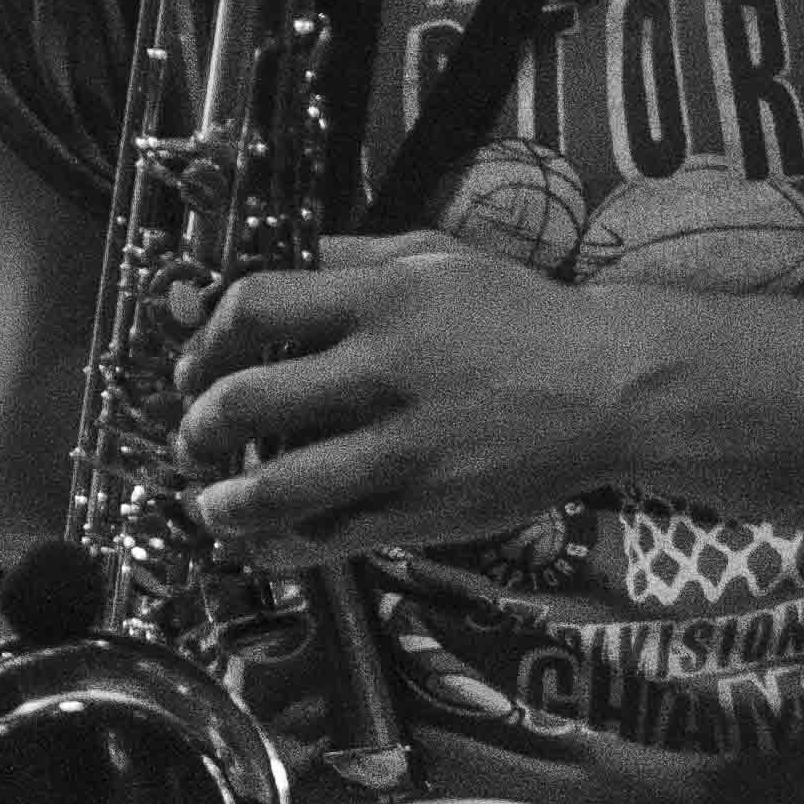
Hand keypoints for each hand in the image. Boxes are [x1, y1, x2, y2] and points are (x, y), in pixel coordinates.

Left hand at [175, 231, 629, 561]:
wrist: (610, 386)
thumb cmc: (519, 317)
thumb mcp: (437, 258)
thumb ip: (350, 258)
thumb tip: (268, 266)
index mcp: (381, 300)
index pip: (252, 310)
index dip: (203, 343)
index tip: (194, 369)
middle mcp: (384, 371)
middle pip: (246, 401)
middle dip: (198, 428)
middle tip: (192, 441)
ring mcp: (405, 447)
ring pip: (278, 487)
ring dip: (224, 503)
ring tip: (211, 505)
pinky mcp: (427, 508)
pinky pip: (332, 537)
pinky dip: (284, 546)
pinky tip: (267, 542)